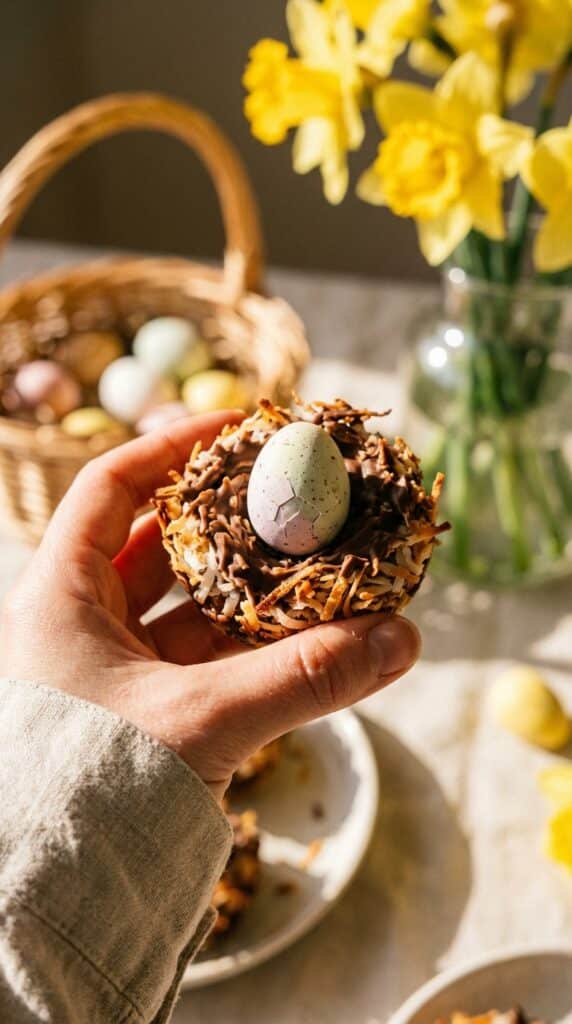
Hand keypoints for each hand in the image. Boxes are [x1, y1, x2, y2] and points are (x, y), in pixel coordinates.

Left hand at [0, 413, 419, 799]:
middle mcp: (78, 625)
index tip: (243, 430)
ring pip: (188, 609)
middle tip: (296, 500)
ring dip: (252, 592)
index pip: (112, 487)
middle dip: (231, 522)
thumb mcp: (200, 719)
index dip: (176, 448)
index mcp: (59, 596)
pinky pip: (202, 662)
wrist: (48, 902)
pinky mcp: (141, 715)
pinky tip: (304, 640)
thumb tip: (399, 638)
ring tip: (318, 568)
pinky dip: (250, 649)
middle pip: (161, 543)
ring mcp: (110, 671)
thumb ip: (302, 678)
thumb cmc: (91, 792)